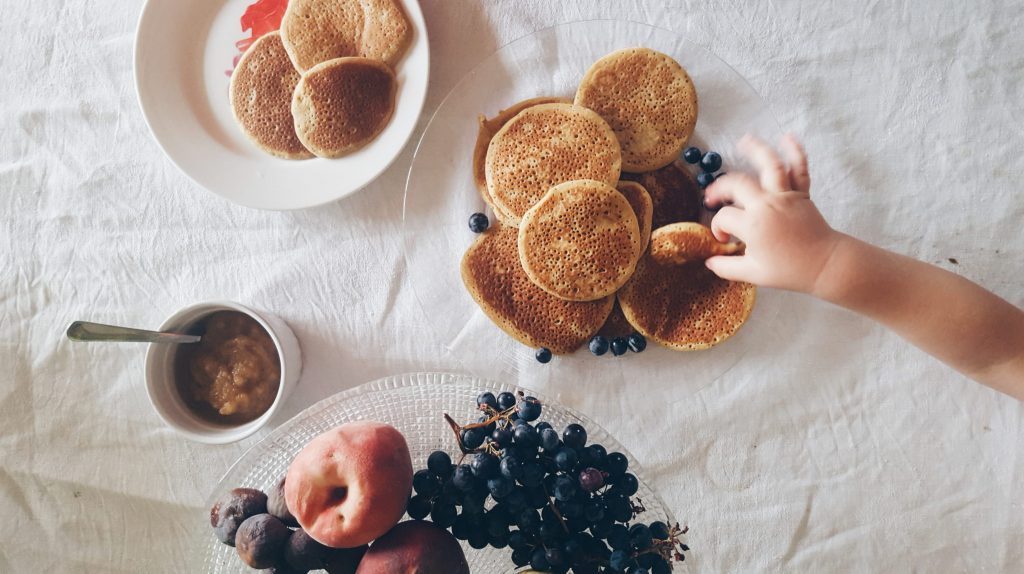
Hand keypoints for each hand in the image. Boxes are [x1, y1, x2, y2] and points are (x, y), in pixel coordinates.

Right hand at [703, 134, 841, 294]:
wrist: (825, 265)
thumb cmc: (789, 271)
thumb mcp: (753, 274)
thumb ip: (727, 267)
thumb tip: (709, 262)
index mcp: (752, 225)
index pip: (724, 217)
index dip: (718, 228)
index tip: (724, 240)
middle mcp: (766, 205)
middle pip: (736, 184)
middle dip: (719, 188)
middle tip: (712, 197)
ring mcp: (785, 196)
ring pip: (769, 165)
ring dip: (756, 150)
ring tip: (744, 141)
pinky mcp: (802, 195)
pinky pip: (799, 170)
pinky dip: (796, 152)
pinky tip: (788, 137)